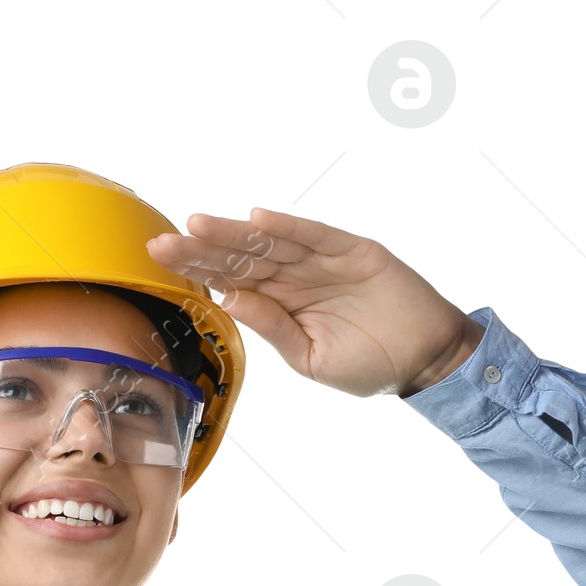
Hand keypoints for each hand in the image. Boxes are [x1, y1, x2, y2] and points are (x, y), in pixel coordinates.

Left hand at [146, 208, 483, 397]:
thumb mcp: (310, 357)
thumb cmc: (369, 364)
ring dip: (235, 233)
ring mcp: (324, 261)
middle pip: (242, 256)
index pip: (232, 278)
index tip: (160, 258)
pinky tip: (258, 220)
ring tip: (198, 225)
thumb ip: (272, 326)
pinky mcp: (355, 251)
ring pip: (271, 243)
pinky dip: (289, 227)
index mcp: (282, 303)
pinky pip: (316, 236)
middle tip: (161, 241)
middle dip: (202, 248)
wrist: (426, 360)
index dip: (198, 267)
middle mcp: (297, 276)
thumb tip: (227, 297)